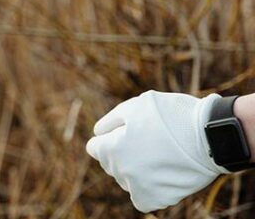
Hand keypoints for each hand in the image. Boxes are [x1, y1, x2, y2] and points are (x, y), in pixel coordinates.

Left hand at [86, 91, 227, 211]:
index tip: (125, 133)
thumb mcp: (135, 106)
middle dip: (121, 152)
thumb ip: (110, 122)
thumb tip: (98, 134)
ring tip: (158, 155)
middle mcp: (122, 172)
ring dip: (134, 170)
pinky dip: (148, 188)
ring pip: (126, 179)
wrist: (211, 136)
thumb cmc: (172, 116)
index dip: (109, 138)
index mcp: (112, 149)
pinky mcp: (158, 199)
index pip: (95, 148)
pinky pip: (142, 197)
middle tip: (147, 141)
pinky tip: (160, 174)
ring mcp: (140, 187)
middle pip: (111, 164)